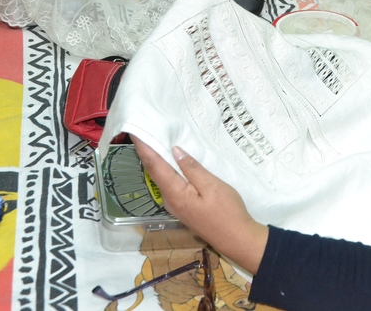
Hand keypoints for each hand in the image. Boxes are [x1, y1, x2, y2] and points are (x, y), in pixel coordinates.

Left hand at [132, 136, 267, 273]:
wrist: (237, 239)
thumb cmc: (227, 211)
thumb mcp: (212, 186)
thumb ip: (192, 168)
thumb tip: (175, 151)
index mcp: (175, 193)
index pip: (154, 166)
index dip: (144, 148)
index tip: (134, 132)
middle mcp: (170, 200)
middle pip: (154, 172)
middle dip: (147, 153)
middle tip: (143, 132)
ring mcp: (176, 206)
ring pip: (162, 179)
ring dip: (157, 162)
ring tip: (155, 142)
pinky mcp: (184, 208)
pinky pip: (170, 185)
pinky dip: (167, 171)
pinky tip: (172, 164)